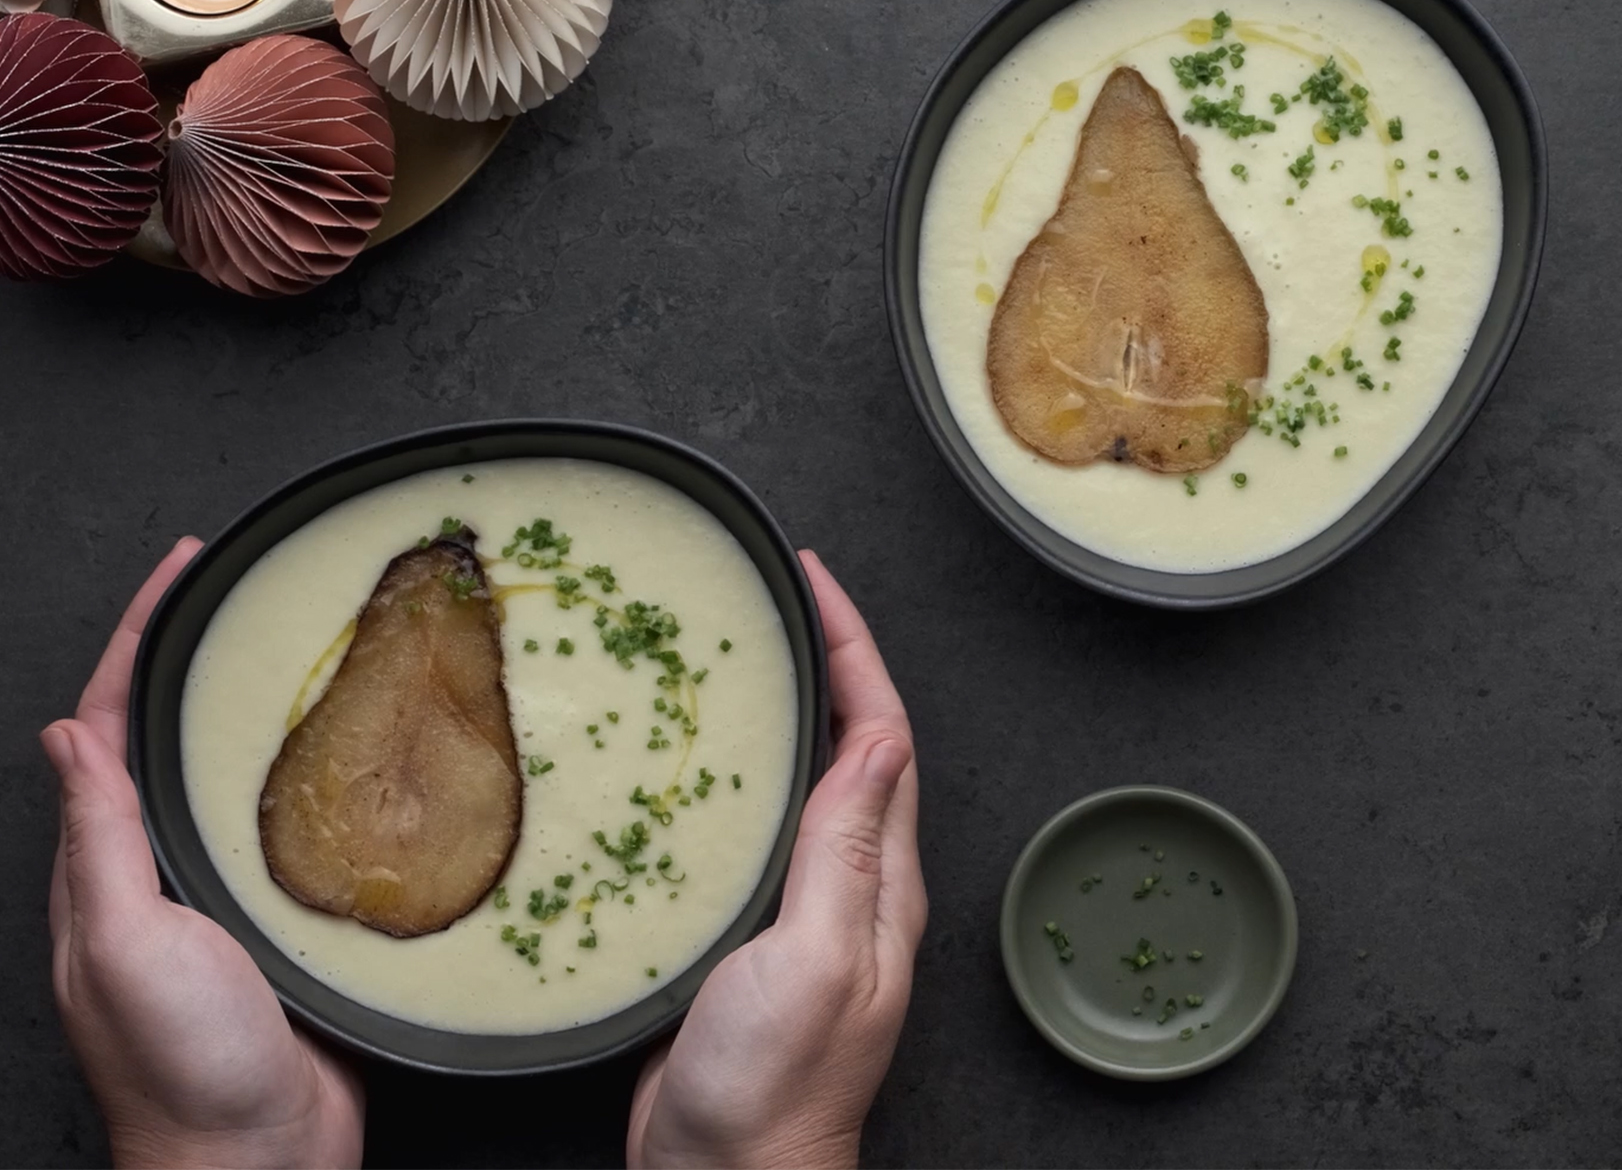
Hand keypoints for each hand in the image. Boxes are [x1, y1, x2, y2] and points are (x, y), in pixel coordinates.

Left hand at [43, 538, 364, 1168]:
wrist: (256, 1156)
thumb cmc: (183, 1065)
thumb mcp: (122, 942)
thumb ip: (98, 841)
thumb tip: (65, 734)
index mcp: (103, 867)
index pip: (106, 722)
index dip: (136, 638)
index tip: (181, 568)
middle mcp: (153, 873)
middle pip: (166, 735)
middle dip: (194, 653)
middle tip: (247, 588)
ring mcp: (218, 898)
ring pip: (231, 777)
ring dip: (256, 706)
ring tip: (306, 649)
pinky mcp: (280, 923)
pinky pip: (289, 829)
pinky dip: (312, 775)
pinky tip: (354, 758)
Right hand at [627, 550, 926, 1168]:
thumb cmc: (774, 1089)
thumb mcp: (818, 955)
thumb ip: (846, 850)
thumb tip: (880, 740)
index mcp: (881, 882)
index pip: (882, 734)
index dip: (853, 648)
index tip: (815, 581)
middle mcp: (852, 888)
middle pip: (851, 745)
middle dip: (823, 660)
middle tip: (777, 597)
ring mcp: (803, 912)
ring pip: (802, 782)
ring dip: (782, 711)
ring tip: (738, 654)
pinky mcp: (749, 938)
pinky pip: (753, 832)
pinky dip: (733, 777)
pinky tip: (690, 764)